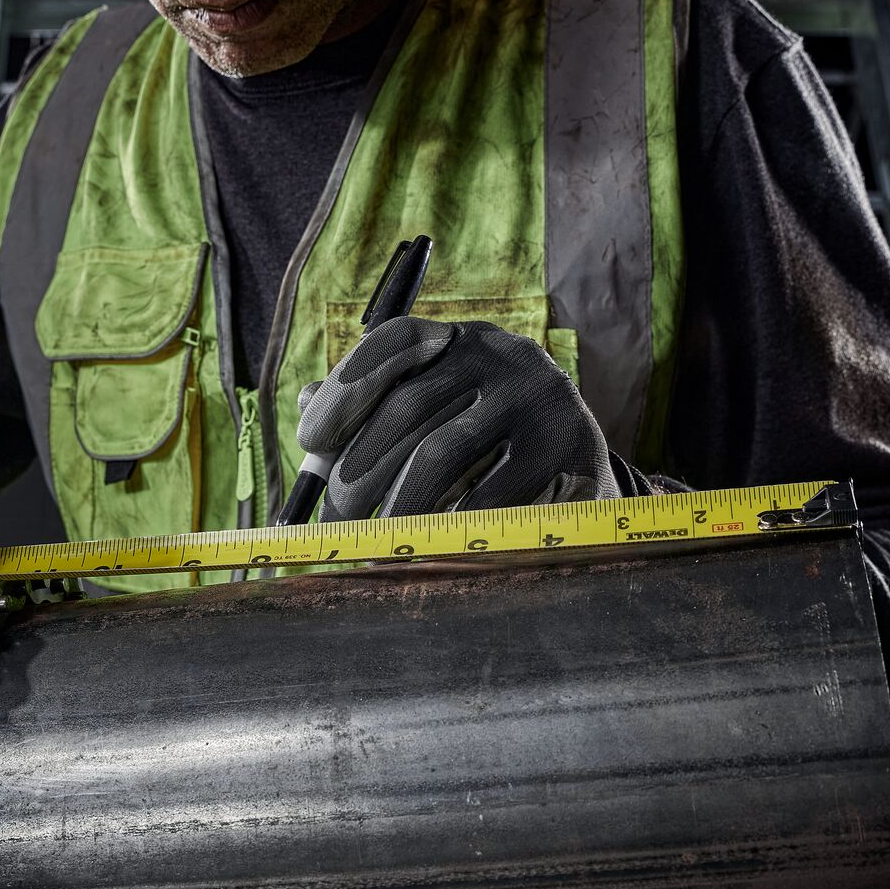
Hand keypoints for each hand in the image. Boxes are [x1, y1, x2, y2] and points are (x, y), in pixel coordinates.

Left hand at [296, 318, 618, 522]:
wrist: (583, 468)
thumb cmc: (489, 442)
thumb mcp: (440, 411)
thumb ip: (377, 405)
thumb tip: (306, 404)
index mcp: (463, 341)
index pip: (395, 340)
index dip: (346, 386)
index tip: (309, 439)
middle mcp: (504, 357)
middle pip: (409, 407)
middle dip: (358, 470)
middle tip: (335, 523)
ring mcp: (541, 399)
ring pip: (441, 454)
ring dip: (396, 506)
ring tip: (375, 544)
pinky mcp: (569, 449)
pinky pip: (491, 496)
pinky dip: (450, 527)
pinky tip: (431, 547)